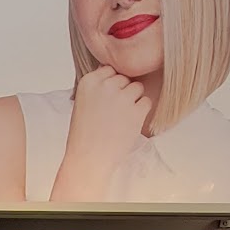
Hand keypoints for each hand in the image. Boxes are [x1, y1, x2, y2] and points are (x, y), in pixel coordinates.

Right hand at [51, 66, 150, 199]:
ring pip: (137, 88)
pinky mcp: (136, 111)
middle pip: (124, 78)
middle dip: (122, 92)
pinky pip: (146, 102)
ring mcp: (122, 97)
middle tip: (112, 113)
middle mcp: (106, 86)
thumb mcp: (82, 103)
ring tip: (120, 119)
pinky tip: (128, 125)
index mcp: (89, 81)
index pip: (110, 70)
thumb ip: (98, 86)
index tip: (105, 101)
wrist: (89, 160)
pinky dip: (141, 113)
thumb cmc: (84, 135)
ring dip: (133, 101)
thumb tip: (117, 75)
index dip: (110, 86)